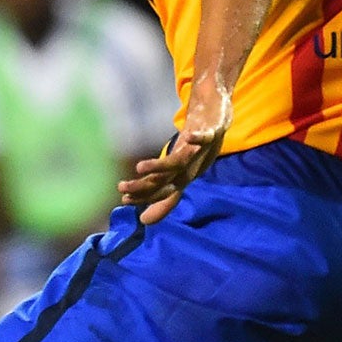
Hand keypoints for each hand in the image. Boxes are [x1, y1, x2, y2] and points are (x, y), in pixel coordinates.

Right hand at [120, 94, 230, 224]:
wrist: (218, 120)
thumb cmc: (197, 149)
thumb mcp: (179, 173)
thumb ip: (163, 194)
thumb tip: (144, 221)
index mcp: (183, 176)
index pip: (161, 190)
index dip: (144, 197)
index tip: (124, 199)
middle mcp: (191, 167)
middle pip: (166, 179)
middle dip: (145, 186)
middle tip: (122, 188)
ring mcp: (202, 150)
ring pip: (181, 162)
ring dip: (161, 166)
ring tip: (139, 167)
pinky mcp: (212, 132)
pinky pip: (206, 136)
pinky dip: (198, 139)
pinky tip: (188, 136)